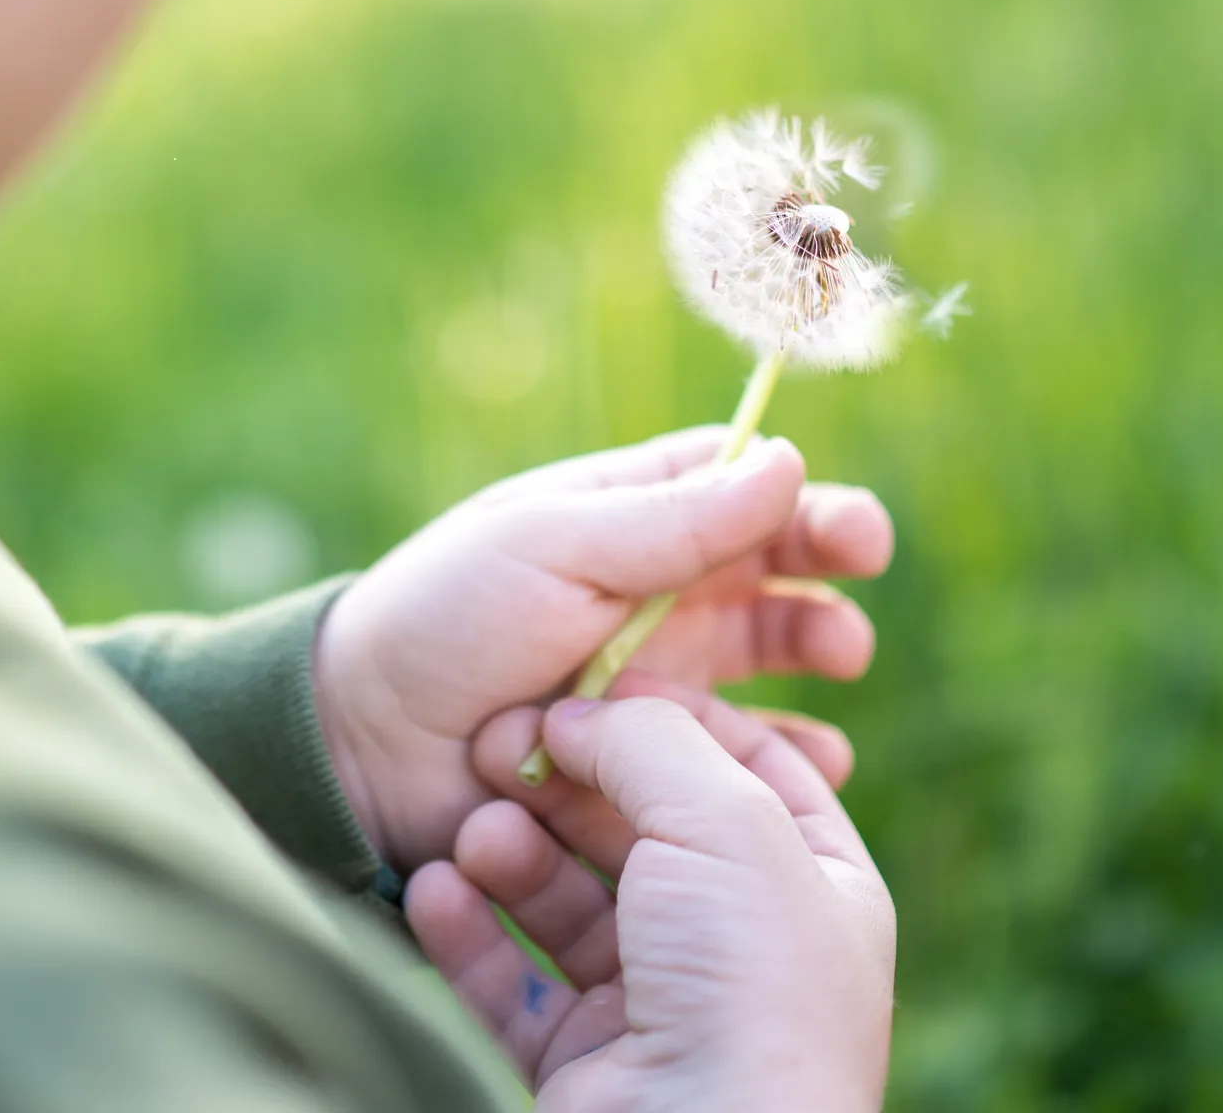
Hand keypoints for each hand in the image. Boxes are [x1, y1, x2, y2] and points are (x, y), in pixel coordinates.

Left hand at [314, 427, 892, 870]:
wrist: (367, 744)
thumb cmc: (446, 621)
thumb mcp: (553, 547)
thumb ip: (671, 517)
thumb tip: (790, 461)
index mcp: (626, 517)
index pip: (742, 488)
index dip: (808, 503)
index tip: (855, 535)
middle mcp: (653, 590)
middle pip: (772, 571)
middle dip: (823, 584)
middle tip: (845, 616)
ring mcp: (655, 676)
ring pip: (769, 659)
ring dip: (812, 657)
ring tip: (833, 669)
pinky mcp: (649, 759)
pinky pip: (736, 753)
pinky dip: (781, 756)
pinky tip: (811, 762)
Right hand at [405, 684, 895, 1110]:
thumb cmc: (746, 988)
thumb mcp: (726, 823)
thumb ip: (652, 743)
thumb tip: (578, 716)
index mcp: (815, 884)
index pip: (748, 765)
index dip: (672, 714)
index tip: (591, 683)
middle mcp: (743, 945)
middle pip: (644, 828)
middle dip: (570, 781)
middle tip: (496, 741)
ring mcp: (663, 1007)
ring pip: (571, 902)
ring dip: (513, 852)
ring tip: (472, 828)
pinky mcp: (586, 1065)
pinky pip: (514, 982)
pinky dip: (469, 931)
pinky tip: (431, 888)